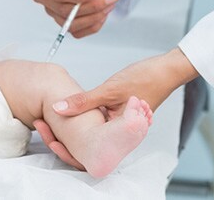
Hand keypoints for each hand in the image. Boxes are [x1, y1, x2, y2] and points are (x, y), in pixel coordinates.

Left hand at [36, 49, 197, 167]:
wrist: (168, 68)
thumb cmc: (146, 78)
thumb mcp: (109, 89)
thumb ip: (83, 101)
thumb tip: (58, 108)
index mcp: (120, 134)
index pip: (88, 144)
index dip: (66, 140)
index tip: (47, 131)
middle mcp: (121, 132)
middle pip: (89, 137)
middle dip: (68, 131)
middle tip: (45, 122)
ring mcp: (122, 122)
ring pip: (94, 126)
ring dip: (78, 120)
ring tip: (56, 114)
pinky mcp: (122, 113)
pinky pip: (100, 117)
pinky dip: (89, 113)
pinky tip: (78, 105)